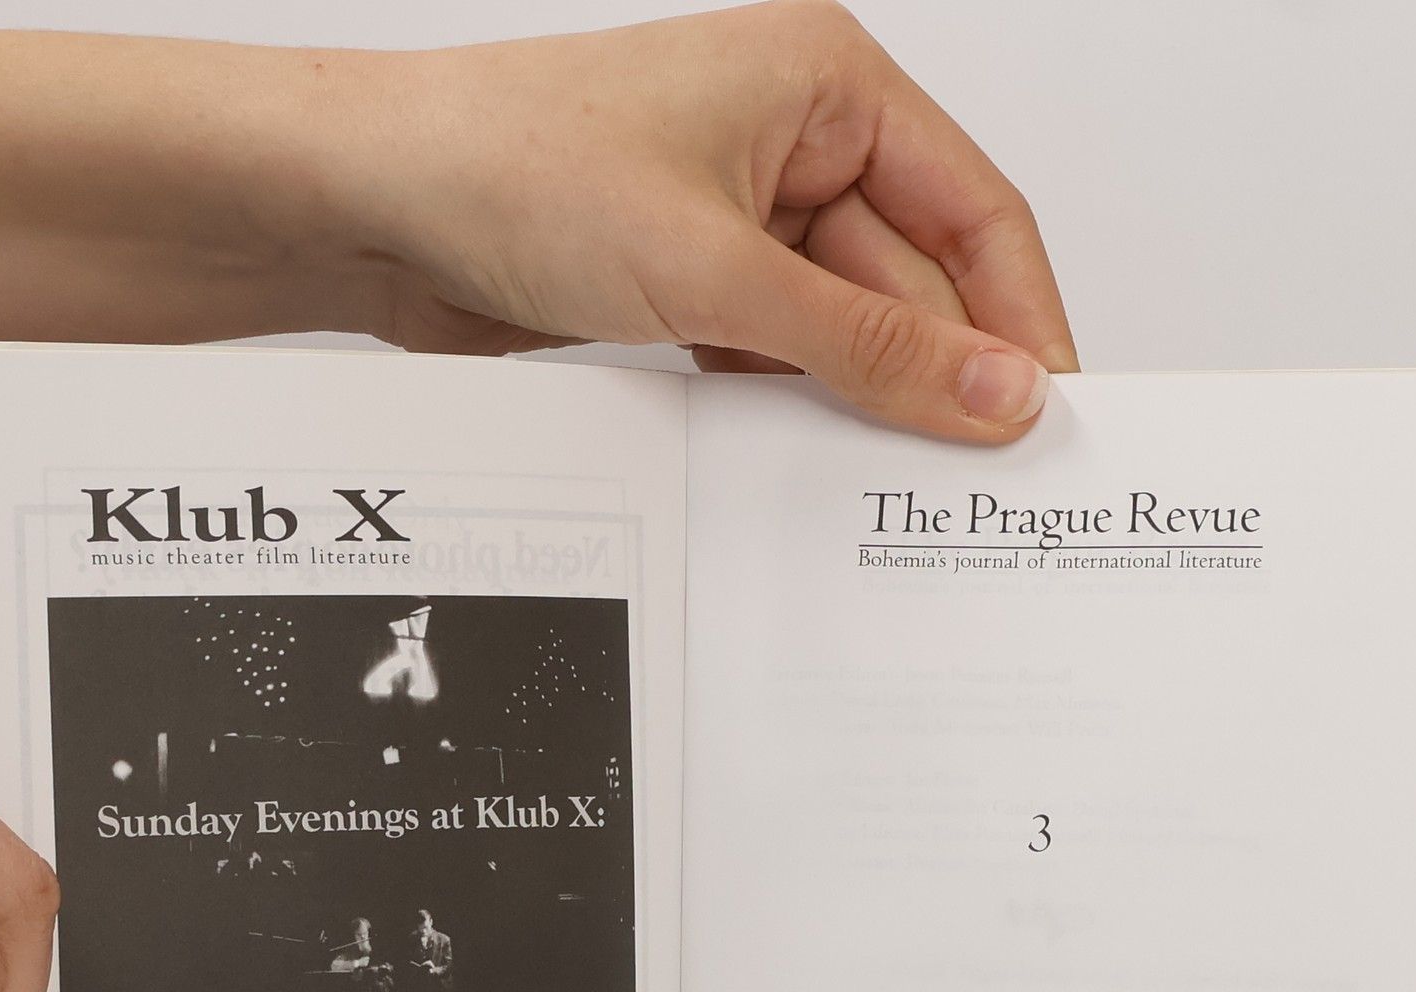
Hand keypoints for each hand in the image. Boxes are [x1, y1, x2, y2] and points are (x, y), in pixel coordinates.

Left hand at [312, 2, 1075, 438]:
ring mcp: (744, 221)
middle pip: (916, 285)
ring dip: (857, 401)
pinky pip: (782, 358)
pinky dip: (792, 409)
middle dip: (936, 378)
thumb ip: (870, 344)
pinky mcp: (695, 285)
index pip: (978, 215)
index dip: (1022, 323)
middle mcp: (797, 145)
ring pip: (848, 332)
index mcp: (829, 86)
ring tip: (880, 480)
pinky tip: (797, 459)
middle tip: (966, 481)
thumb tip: (998, 391)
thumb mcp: (718, 272)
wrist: (368, 207)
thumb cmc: (512, 168)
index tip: (1047, 419)